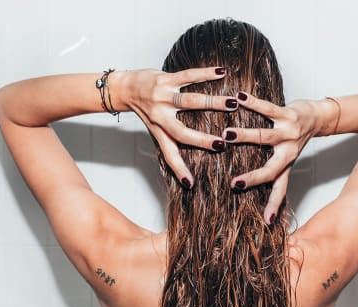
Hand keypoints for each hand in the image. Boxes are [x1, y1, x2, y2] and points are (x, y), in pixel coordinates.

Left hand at [123, 67, 237, 187]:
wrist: (124, 87)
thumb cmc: (145, 110)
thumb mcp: (156, 128)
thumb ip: (172, 139)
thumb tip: (187, 162)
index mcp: (159, 131)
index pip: (169, 154)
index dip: (178, 169)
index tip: (190, 183)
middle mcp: (160, 117)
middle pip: (182, 132)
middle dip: (202, 139)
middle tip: (223, 143)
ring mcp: (162, 97)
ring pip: (189, 102)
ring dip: (213, 103)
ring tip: (233, 103)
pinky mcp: (164, 80)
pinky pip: (187, 76)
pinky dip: (205, 74)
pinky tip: (221, 73)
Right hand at [222, 92, 321, 223]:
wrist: (319, 116)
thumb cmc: (297, 139)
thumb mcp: (287, 159)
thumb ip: (273, 173)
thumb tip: (259, 194)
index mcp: (286, 165)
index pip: (279, 189)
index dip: (274, 205)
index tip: (266, 220)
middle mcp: (287, 152)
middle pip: (270, 169)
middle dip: (253, 178)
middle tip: (235, 184)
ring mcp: (288, 133)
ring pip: (264, 137)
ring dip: (245, 136)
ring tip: (226, 135)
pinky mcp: (288, 114)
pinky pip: (268, 108)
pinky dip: (253, 103)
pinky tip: (239, 98)